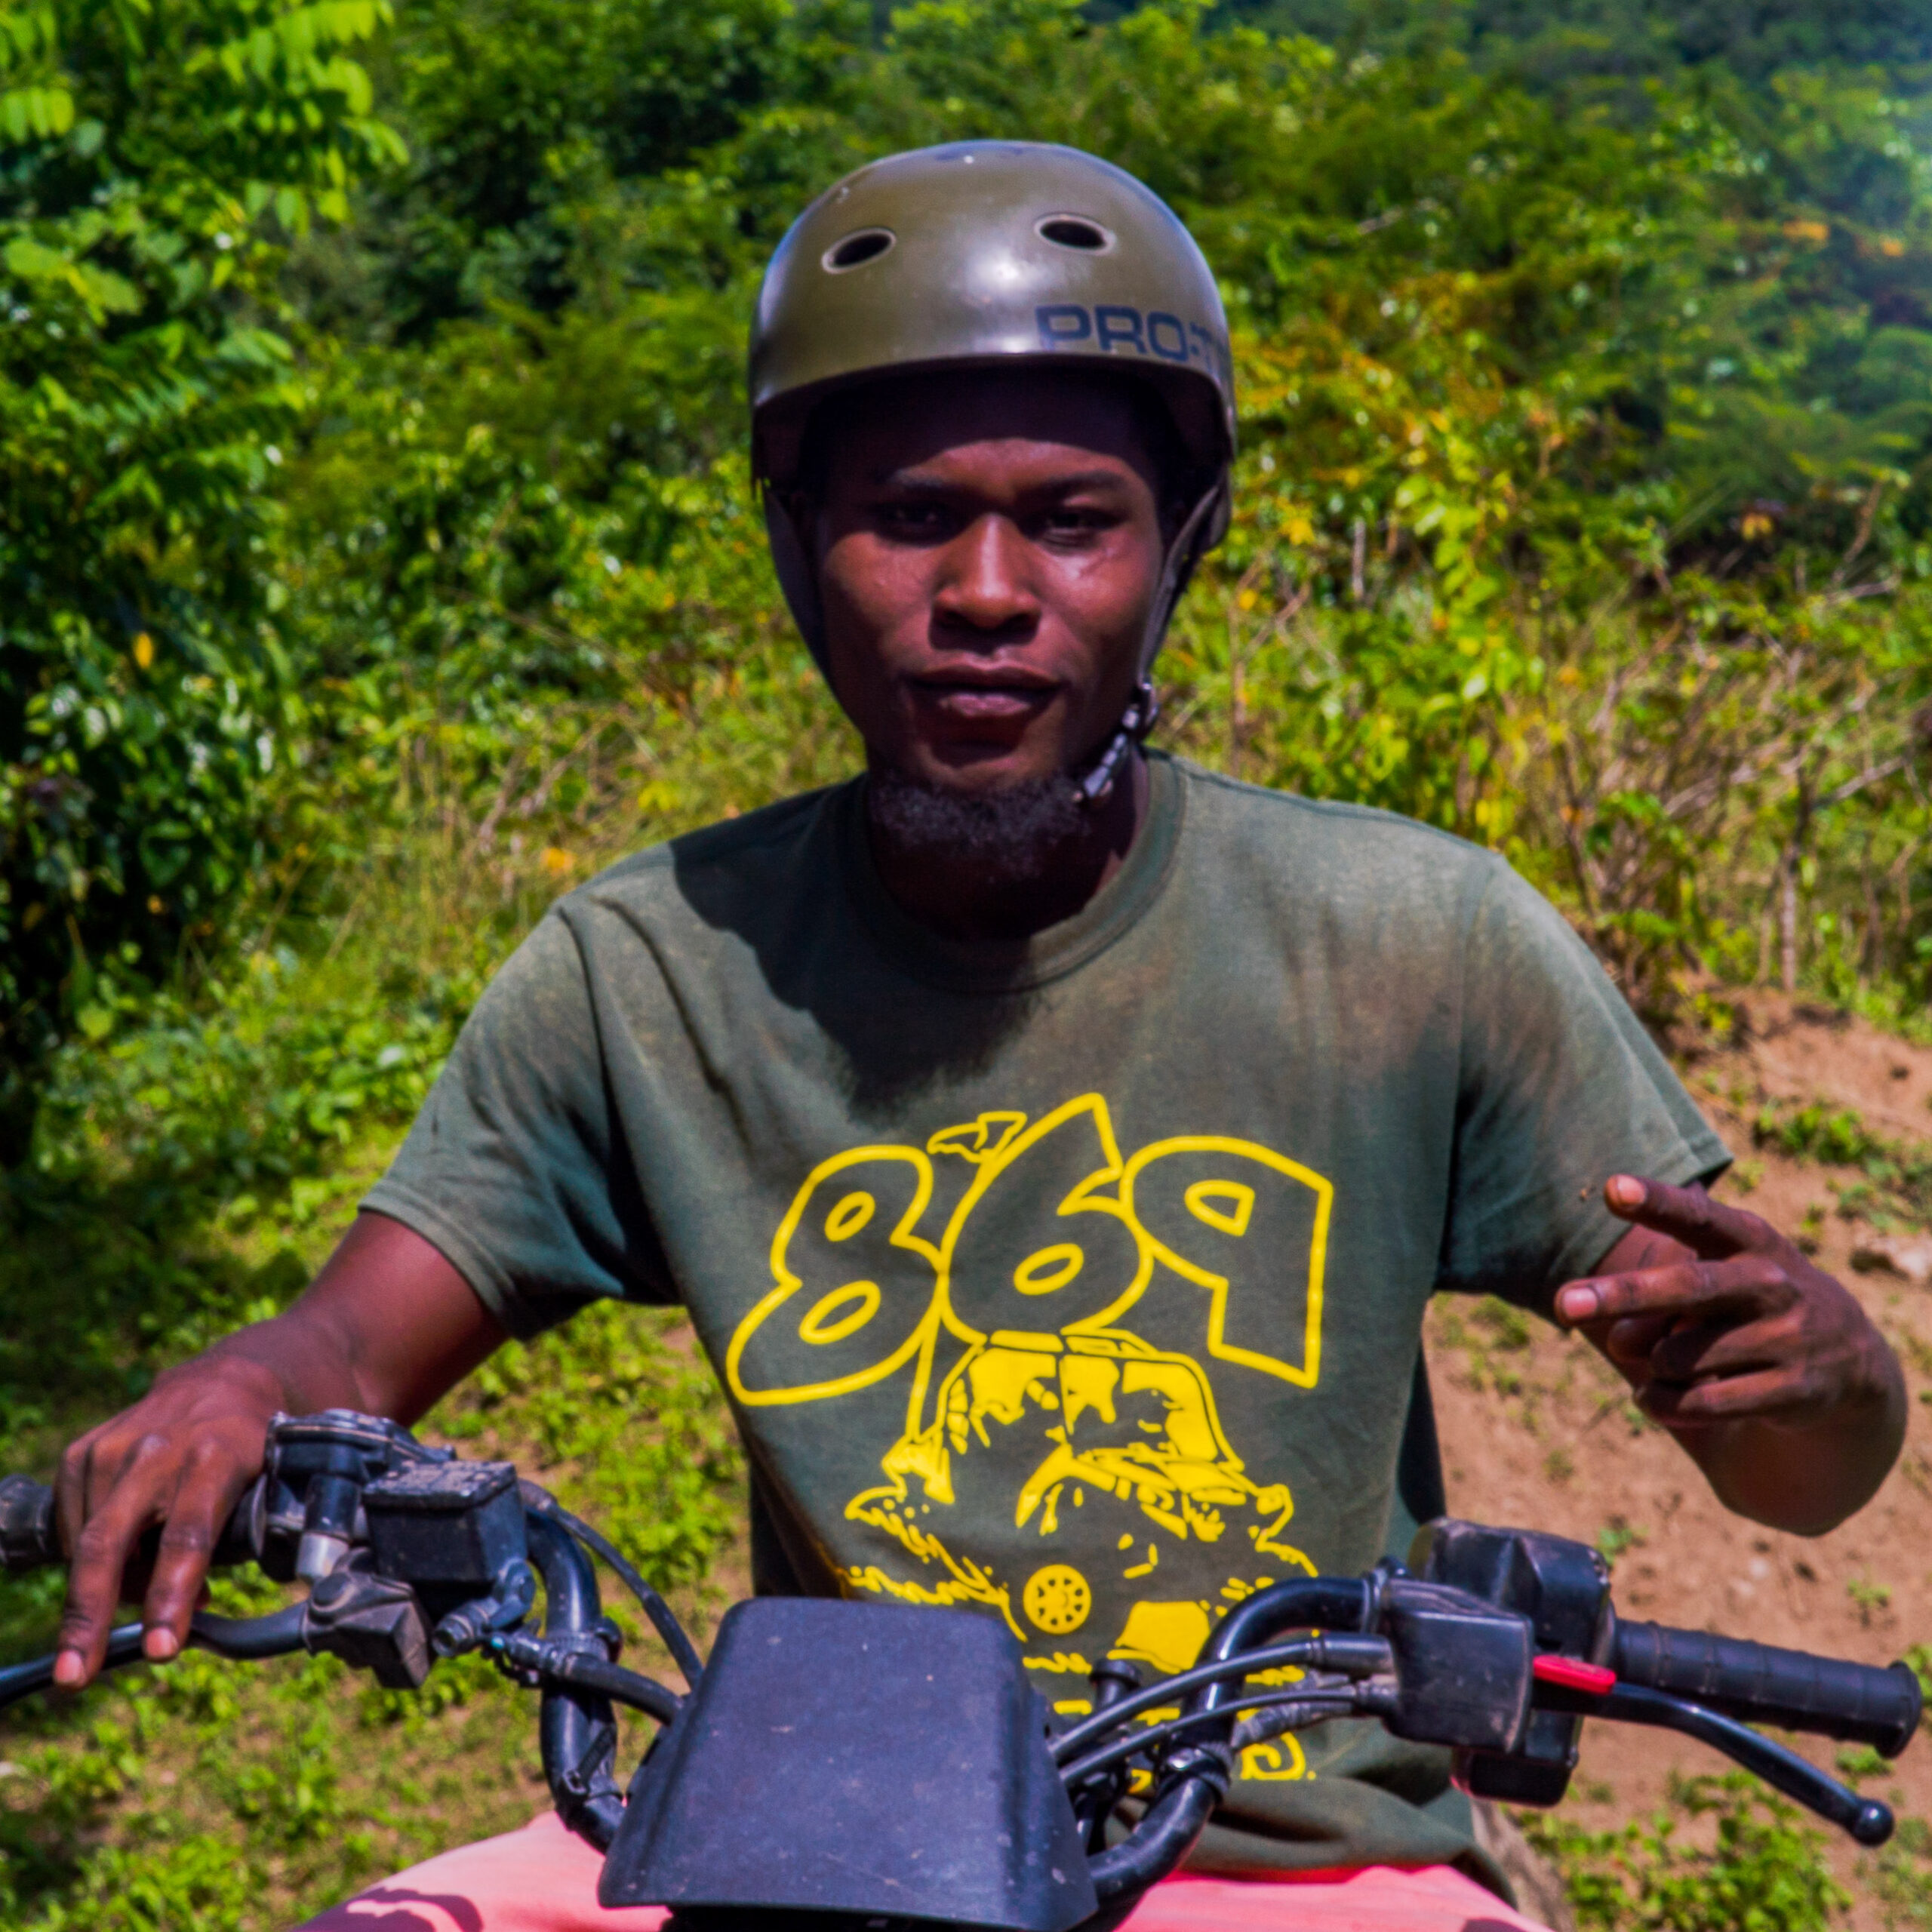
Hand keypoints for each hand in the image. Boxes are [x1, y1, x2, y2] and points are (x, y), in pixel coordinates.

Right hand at [49, 1212, 505, 1687]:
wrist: (254, 1367)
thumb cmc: (287, 1435)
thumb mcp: (304, 1474)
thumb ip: (292, 1529)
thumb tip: (307, 1600)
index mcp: (225, 1450)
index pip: (191, 1534)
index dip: (173, 1594)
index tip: (162, 1647)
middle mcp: (164, 1443)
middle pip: (112, 1542)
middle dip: (87, 1617)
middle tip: (77, 1676)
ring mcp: (123, 1441)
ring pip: (88, 1537)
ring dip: (96, 1591)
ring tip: (134, 1614)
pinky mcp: (93, 1445)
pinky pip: (74, 1518)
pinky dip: (85, 1554)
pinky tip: (121, 1565)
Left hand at [1552, 1175, 1904, 1532]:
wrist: (1844, 1357)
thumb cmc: (1746, 1301)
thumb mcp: (1709, 1283)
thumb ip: (1654, 1300)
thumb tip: (1619, 1345)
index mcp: (1747, 1239)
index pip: (1697, 1216)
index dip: (1656, 1202)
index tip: (1612, 1189)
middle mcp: (1771, 1281)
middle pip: (1689, 1288)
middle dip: (1624, 1296)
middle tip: (1563, 1304)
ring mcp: (1788, 1336)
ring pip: (1682, 1357)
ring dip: (1650, 1367)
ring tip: (1650, 1365)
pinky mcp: (1794, 1390)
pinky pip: (1705, 1403)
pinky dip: (1664, 1404)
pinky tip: (1652, 1400)